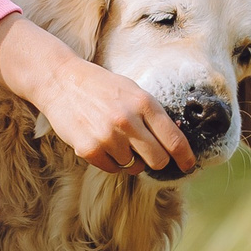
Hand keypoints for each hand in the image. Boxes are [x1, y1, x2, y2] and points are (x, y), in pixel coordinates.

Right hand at [0, 13, 193, 176]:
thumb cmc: (101, 87)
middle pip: (158, 160)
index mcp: (144, 103)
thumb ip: (153, 114)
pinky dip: (112, 162)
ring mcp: (108, 137)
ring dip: (130, 159)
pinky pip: (113, 169)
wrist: (61, 81)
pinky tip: (103, 143)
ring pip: (134, 166)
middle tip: (149, 155)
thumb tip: (175, 141)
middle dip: (157, 161)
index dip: (185, 157)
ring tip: (116, 139)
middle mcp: (128, 121)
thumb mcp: (132, 91)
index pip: (174, 140)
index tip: (188, 165)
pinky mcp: (89, 150)